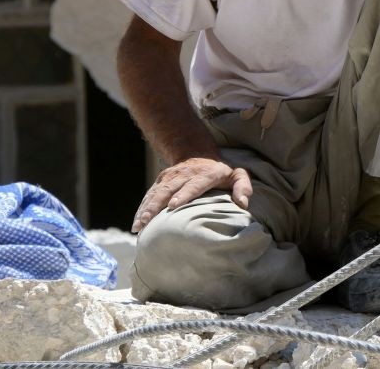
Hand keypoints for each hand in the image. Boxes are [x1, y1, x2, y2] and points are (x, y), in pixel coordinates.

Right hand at [131, 157, 251, 231]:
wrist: (198, 153)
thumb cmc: (221, 171)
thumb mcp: (237, 174)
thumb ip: (243, 186)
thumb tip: (243, 204)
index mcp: (204, 174)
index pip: (194, 185)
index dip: (184, 195)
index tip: (175, 206)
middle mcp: (184, 174)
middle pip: (169, 190)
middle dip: (158, 205)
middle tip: (148, 221)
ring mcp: (170, 177)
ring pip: (156, 193)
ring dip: (146, 209)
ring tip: (139, 225)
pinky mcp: (161, 181)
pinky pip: (150, 195)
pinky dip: (142, 208)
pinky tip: (136, 222)